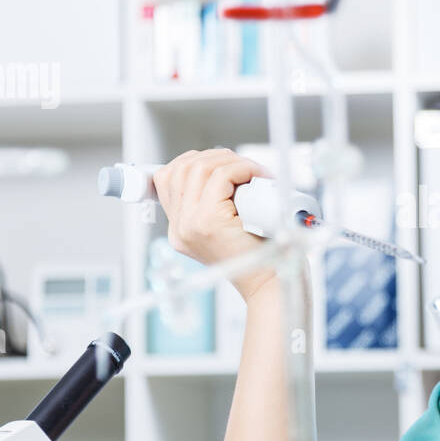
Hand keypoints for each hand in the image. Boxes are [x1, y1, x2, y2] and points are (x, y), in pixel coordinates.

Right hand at [152, 148, 276, 301]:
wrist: (272, 283)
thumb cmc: (260, 254)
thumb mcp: (228, 229)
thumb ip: (214, 205)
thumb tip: (220, 167)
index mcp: (180, 229)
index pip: (167, 179)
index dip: (192, 162)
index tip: (218, 162)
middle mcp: (179, 228)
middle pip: (181, 168)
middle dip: (215, 157)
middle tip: (244, 166)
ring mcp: (190, 225)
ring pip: (199, 168)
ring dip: (231, 161)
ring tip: (253, 172)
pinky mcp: (208, 221)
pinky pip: (220, 176)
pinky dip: (242, 168)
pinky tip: (257, 177)